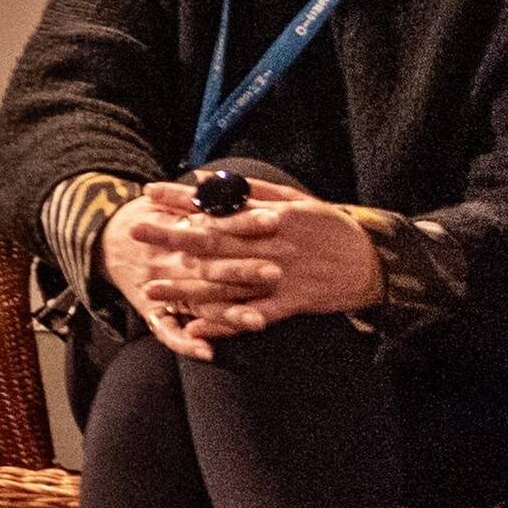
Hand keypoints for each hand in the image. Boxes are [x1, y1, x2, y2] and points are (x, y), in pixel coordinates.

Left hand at [106, 177, 380, 359]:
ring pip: (225, 281)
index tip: (149, 192)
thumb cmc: (329, 228)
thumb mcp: (297, 200)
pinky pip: (251, 314)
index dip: (181, 199)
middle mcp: (270, 244)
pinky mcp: (290, 302)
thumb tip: (211, 179)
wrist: (372, 262)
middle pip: (212, 240)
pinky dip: (225, 323)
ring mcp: (279, 275)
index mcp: (270, 216)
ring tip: (152, 288)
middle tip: (134, 231)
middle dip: (171, 235)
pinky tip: (195, 327)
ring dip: (187, 285)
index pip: (217, 206)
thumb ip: (254, 191)